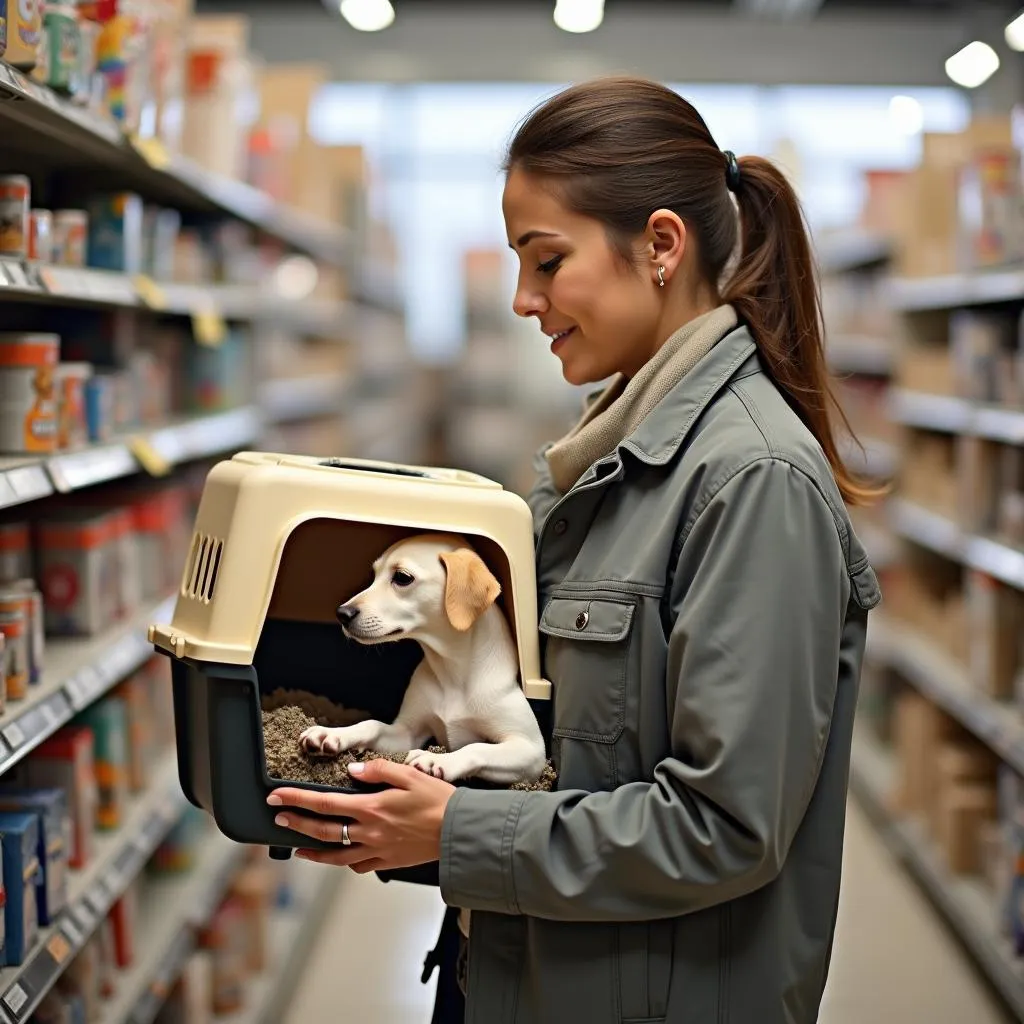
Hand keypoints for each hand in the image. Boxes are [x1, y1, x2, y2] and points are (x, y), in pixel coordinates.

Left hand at [266, 759, 455, 872]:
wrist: (459, 830)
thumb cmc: (438, 800)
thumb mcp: (410, 774)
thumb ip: (379, 771)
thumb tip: (352, 772)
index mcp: (372, 808)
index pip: (324, 803)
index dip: (297, 799)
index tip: (277, 796)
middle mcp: (370, 832)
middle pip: (324, 829)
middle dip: (296, 823)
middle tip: (277, 818)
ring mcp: (377, 850)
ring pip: (336, 855)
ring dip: (313, 850)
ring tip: (297, 847)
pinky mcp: (388, 862)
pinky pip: (359, 866)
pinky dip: (345, 862)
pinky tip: (340, 857)